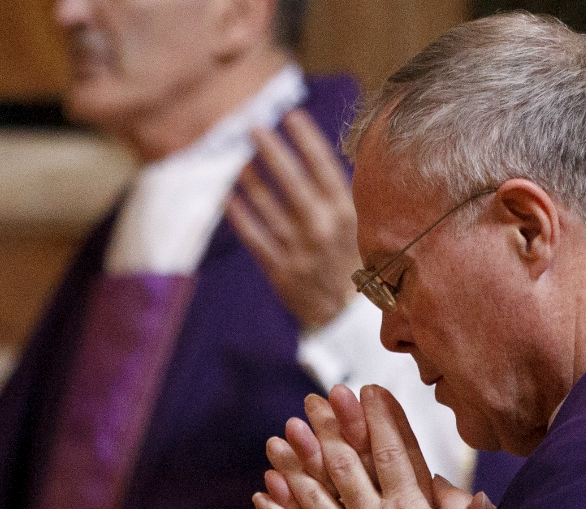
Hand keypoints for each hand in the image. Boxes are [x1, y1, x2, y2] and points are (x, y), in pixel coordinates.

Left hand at [226, 109, 358, 328]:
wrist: (345, 316)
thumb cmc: (351, 261)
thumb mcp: (358, 226)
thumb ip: (338, 195)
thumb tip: (316, 152)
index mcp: (346, 213)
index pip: (324, 167)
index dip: (306, 139)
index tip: (291, 115)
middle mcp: (322, 228)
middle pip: (292, 181)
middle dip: (272, 151)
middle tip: (254, 127)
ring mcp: (299, 249)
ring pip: (267, 206)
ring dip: (250, 180)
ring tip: (239, 160)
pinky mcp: (279, 269)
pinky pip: (253, 236)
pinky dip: (239, 215)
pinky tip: (227, 197)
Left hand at [265, 384, 495, 508]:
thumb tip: (460, 485)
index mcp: (410, 508)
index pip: (393, 451)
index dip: (379, 418)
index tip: (367, 389)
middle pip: (345, 463)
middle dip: (330, 427)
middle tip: (315, 399)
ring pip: (313, 494)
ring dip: (293, 464)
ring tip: (277, 437)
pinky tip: (261, 492)